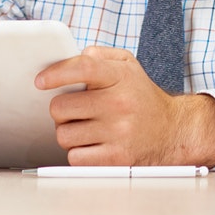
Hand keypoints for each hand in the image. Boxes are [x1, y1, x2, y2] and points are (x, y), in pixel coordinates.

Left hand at [37, 47, 214, 166]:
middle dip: (62, 109)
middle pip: (61, 107)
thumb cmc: (142, 96)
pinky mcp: (116, 158)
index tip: (41, 81)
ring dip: (68, 132)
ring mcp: (118, 133)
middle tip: (74, 110)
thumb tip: (73, 57)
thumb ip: (99, 55)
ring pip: (64, 135)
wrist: (173, 130)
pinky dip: (78, 152)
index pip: (83, 68)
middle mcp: (120, 104)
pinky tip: (92, 144)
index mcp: (121, 77)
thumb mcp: (128, 64)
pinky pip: (75, 157)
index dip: (56, 73)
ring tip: (85, 127)